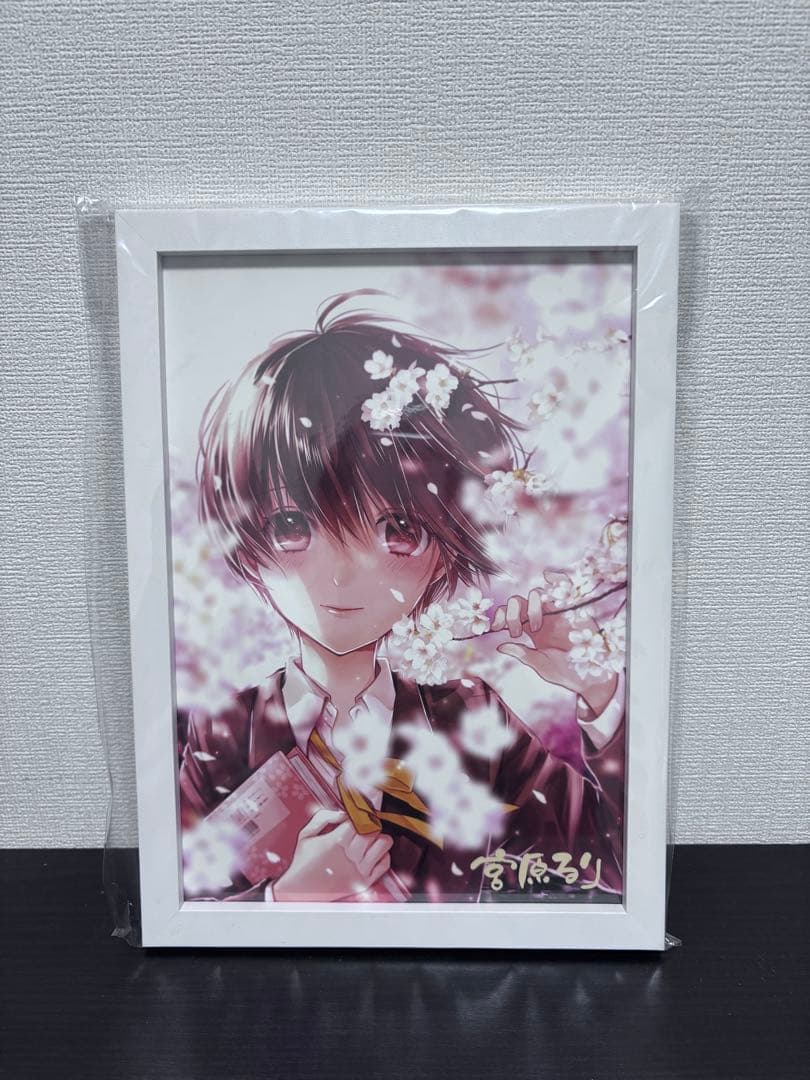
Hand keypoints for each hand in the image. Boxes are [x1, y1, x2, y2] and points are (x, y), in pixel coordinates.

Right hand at [271, 807, 392, 902]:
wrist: (301, 891)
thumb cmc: (304, 862)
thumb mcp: (306, 834)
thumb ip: (324, 817)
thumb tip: (344, 813)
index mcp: (335, 841)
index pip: (358, 819)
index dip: (358, 815)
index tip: (356, 815)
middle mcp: (349, 856)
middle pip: (373, 829)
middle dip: (369, 824)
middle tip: (362, 826)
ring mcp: (359, 870)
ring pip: (383, 843)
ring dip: (378, 838)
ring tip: (369, 840)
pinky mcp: (365, 882)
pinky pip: (385, 863)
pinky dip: (382, 855)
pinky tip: (371, 854)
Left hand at [491, 577, 617, 714]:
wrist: (592, 678)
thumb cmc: (567, 672)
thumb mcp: (541, 665)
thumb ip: (523, 654)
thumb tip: (500, 646)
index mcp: (531, 630)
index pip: (510, 614)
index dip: (500, 617)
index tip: (495, 628)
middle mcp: (542, 617)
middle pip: (518, 601)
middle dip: (511, 613)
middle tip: (516, 631)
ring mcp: (557, 612)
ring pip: (536, 594)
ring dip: (530, 606)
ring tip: (536, 627)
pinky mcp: (574, 609)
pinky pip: (565, 586)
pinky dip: (556, 578)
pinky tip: (549, 578)